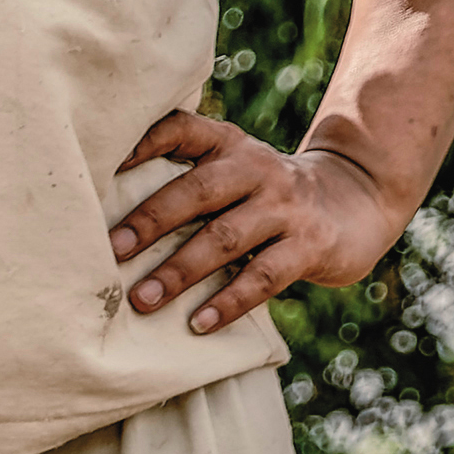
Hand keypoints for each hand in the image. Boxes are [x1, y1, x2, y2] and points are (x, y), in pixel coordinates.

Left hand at [112, 113, 402, 334]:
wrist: (355, 201)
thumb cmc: (263, 193)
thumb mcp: (230, 170)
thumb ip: (183, 178)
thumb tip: (99, 214)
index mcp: (226, 145)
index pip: (180, 130)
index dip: (141, 142)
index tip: (100, 165)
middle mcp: (254, 168)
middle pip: (198, 191)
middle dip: (150, 221)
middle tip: (110, 251)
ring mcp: (285, 206)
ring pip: (225, 238)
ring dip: (180, 271)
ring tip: (143, 299)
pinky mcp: (309, 245)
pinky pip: (264, 276)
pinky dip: (228, 302)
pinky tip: (198, 323)